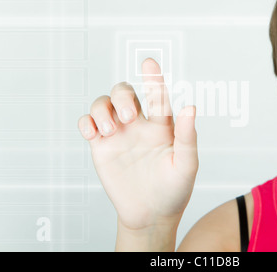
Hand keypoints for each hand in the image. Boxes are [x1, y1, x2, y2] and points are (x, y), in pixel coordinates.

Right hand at [78, 58, 197, 230]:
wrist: (151, 215)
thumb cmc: (174, 190)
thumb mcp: (186, 165)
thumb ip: (188, 137)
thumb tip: (191, 107)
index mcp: (162, 126)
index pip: (156, 95)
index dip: (153, 77)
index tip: (149, 62)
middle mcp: (139, 125)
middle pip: (124, 92)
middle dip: (122, 97)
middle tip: (129, 118)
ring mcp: (119, 135)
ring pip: (103, 104)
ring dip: (102, 110)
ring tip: (110, 131)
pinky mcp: (102, 147)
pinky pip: (87, 124)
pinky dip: (86, 122)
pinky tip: (93, 134)